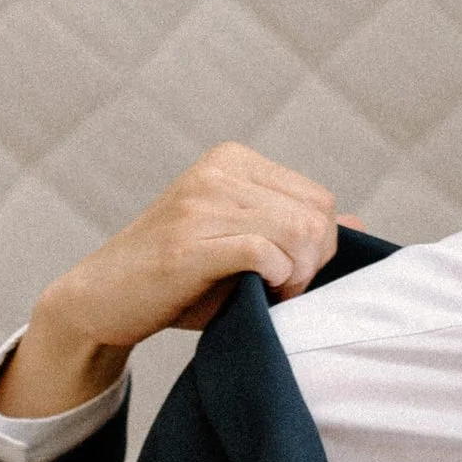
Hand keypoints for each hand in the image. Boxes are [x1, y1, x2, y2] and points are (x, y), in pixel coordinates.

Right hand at [0, 143, 341, 417]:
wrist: (102, 301)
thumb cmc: (180, 281)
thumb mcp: (245, 245)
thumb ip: (297, 231)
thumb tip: (359, 223)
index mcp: (233, 161)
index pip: (320, 200)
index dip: (318, 248)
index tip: (287, 276)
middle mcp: (217, 171)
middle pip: (316, 217)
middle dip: (311, 265)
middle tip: (280, 291)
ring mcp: (199, 203)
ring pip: (297, 233)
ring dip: (294, 278)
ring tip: (267, 294)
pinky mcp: (186, 243)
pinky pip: (263, 252)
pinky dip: (274, 279)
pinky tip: (256, 290)